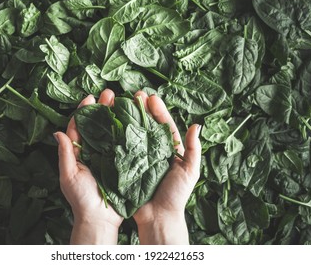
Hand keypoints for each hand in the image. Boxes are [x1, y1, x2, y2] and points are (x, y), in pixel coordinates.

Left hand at [53, 89, 122, 244]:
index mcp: (79, 152)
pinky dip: (128, 132)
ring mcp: (109, 155)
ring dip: (116, 115)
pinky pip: (124, 144)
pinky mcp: (121, 162)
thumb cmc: (81, 199)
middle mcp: (94, 151)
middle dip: (103, 107)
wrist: (100, 218)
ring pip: (112, 131)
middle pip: (98, 124)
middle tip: (110, 93)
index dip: (84, 111)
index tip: (91, 97)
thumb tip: (58, 132)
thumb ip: (65, 154)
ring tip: (123, 101)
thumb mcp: (69, 176)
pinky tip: (134, 120)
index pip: (80, 126)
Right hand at [132, 91, 201, 244]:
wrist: (158, 216)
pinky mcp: (128, 165)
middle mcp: (154, 150)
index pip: (165, 125)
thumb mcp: (190, 171)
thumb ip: (193, 150)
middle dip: (143, 109)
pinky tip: (113, 124)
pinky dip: (119, 136)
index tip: (151, 97)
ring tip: (122, 103)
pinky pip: (123, 148)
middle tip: (135, 95)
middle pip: (148, 125)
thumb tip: (197, 126)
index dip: (159, 111)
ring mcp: (140, 157)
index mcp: (170, 150)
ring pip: (135, 133)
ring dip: (129, 118)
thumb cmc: (176, 195)